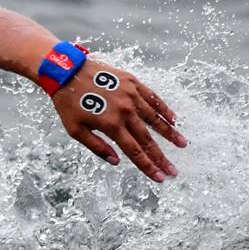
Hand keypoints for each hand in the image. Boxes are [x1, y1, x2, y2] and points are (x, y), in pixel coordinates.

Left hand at [50, 60, 186, 181]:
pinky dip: (164, 109)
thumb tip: (116, 162)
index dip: (148, 166)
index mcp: (111, 124)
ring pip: (155, 118)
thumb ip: (97, 147)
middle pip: (147, 139)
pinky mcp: (131, 82)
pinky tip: (173, 119)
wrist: (66, 72)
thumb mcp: (75, 130)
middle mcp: (125, 110)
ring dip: (170, 133)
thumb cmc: (68, 103)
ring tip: (182, 144)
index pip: (134, 151)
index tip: (160, 178)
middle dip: (161, 157)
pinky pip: (152, 97)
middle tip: (174, 170)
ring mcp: (130, 95)